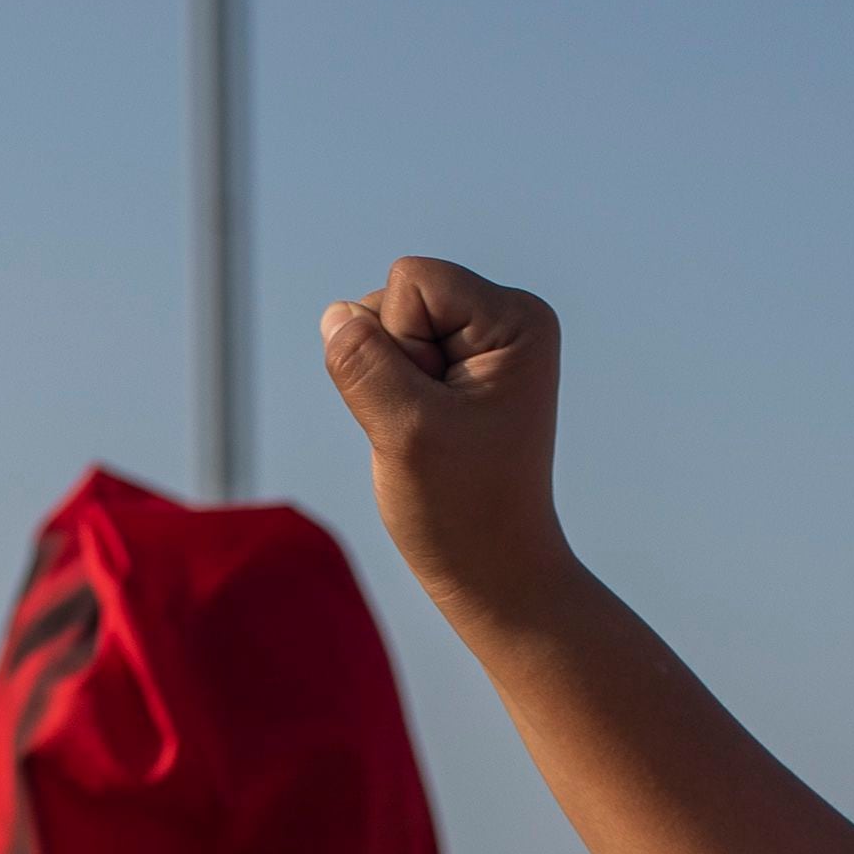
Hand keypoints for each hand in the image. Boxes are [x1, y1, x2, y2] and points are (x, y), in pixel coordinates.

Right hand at [320, 258, 573, 624]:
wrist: (494, 571)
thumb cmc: (463, 511)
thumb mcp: (404, 432)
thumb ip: (362, 363)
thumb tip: (336, 313)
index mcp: (516, 319)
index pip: (410, 282)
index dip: (398, 346)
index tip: (433, 410)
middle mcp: (506, 319)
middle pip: (396, 298)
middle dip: (391, 364)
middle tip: (430, 430)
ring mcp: (482, 345)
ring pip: (385, 328)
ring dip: (386, 385)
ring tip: (427, 438)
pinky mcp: (458, 372)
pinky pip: (390, 356)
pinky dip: (389, 398)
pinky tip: (422, 437)